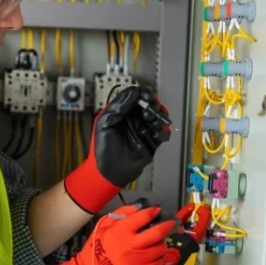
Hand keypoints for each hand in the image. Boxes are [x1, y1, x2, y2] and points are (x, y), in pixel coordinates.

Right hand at [52, 205, 178, 264]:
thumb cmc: (96, 248)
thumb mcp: (103, 225)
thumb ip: (121, 213)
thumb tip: (138, 207)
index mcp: (122, 230)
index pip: (144, 217)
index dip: (153, 211)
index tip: (157, 210)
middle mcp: (132, 244)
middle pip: (158, 233)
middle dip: (168, 226)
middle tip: (171, 223)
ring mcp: (138, 260)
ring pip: (160, 249)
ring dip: (161, 244)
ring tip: (156, 243)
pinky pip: (158, 264)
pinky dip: (157, 259)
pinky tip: (152, 257)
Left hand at [64, 86, 171, 213]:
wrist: (110, 173)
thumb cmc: (103, 148)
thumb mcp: (105, 123)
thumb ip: (118, 106)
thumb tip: (133, 92)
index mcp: (121, 112)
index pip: (135, 96)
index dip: (143, 93)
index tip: (148, 97)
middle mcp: (133, 118)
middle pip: (149, 104)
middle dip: (152, 105)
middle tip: (149, 112)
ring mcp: (143, 130)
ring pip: (157, 117)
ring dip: (158, 117)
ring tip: (152, 123)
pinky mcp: (151, 142)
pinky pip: (162, 132)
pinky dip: (162, 131)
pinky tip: (156, 134)